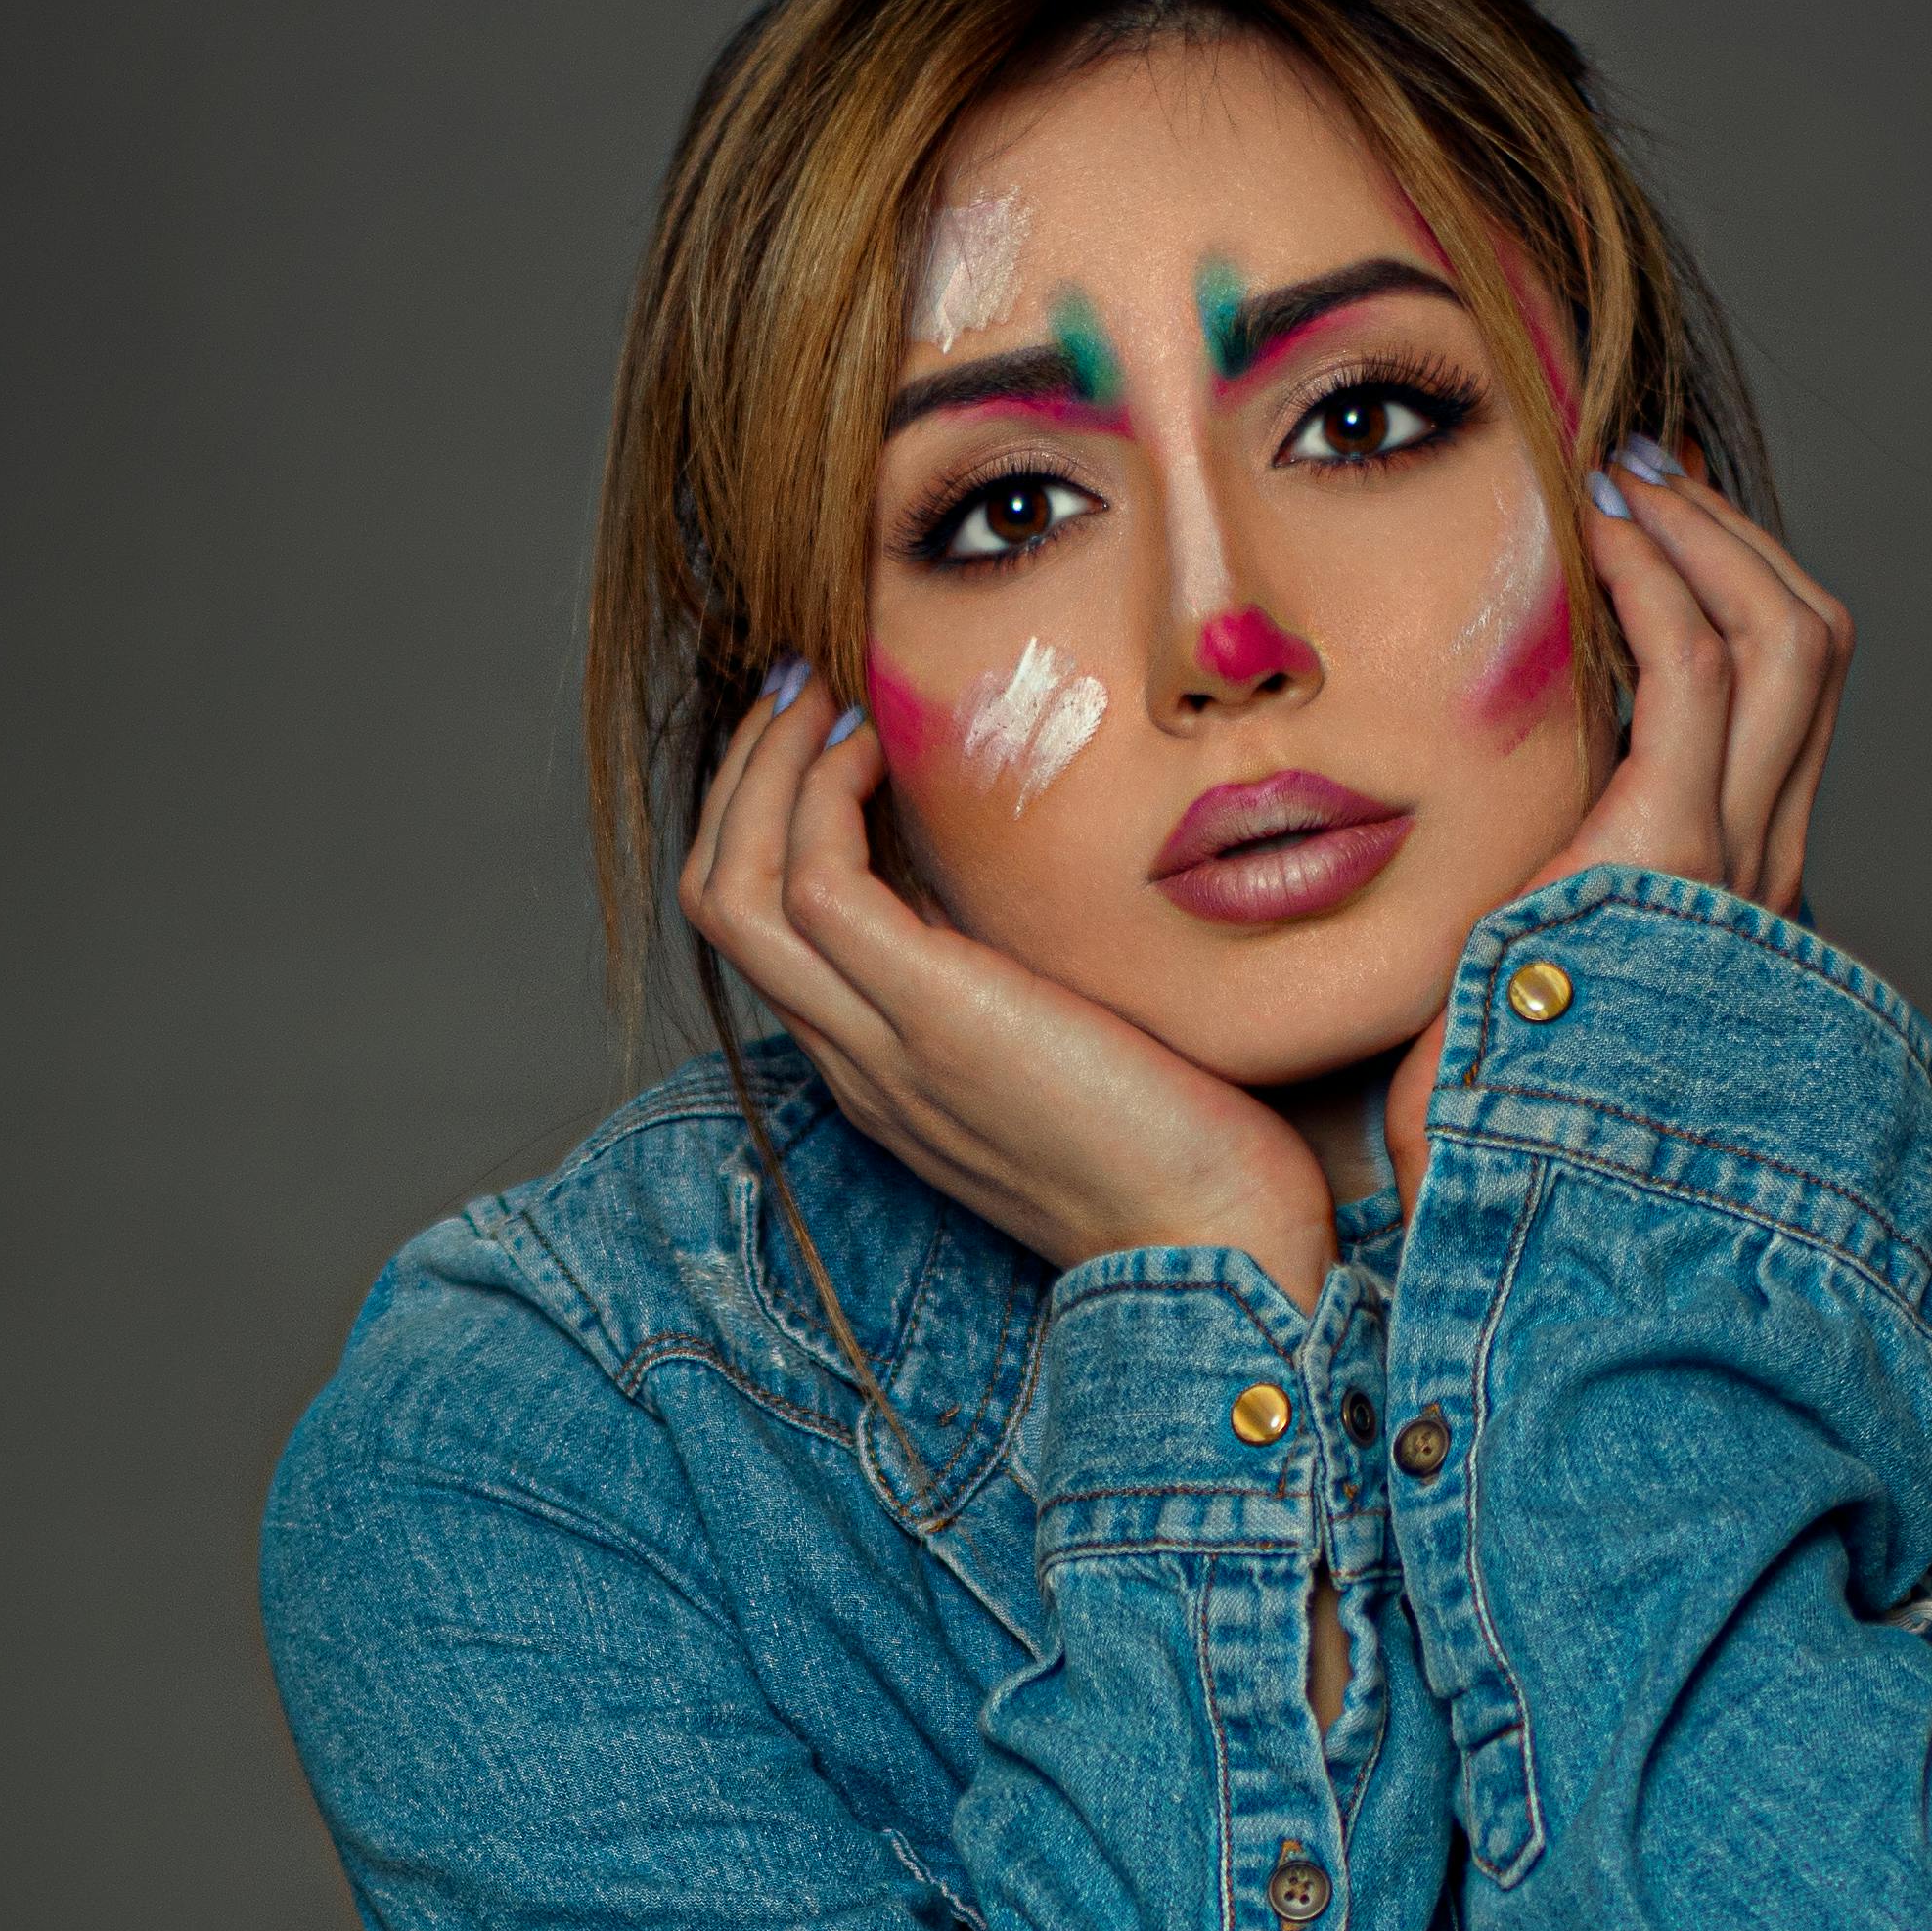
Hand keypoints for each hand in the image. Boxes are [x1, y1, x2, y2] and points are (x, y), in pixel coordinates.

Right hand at [682, 672, 1340, 1307]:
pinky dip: (827, 793)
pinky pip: (815, 884)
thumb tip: (1006, 861)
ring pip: (732, 888)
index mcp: (881, 1067)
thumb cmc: (1179, 1144)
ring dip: (766, 766)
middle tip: (806, 684)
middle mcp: (856, 1062)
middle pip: (717, 898)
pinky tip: (885, 746)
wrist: (1215, 1246)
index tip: (829, 730)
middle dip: (743, 773)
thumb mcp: (1069, 1034)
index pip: (759, 929)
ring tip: (831, 693)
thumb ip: (1013, 967)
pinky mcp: (932, 1021)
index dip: (768, 814)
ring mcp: (881, 1048)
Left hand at [1385, 454, 1853, 1200]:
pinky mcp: (1676, 854)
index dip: (1733, 598)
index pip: (1782, 710)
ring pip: (1789, 638)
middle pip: (1813, 653)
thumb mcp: (1522, 979)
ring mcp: (1734, 863)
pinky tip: (1597, 537)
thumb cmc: (1486, 1118)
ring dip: (1704, 535)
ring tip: (1621, 480)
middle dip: (1734, 542)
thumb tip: (1485, 836)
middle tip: (1640, 480)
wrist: (1498, 1207)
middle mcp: (1761, 876)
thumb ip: (1540, 900)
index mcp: (1733, 903)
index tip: (1646, 534)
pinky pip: (1702, 669)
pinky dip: (1659, 578)